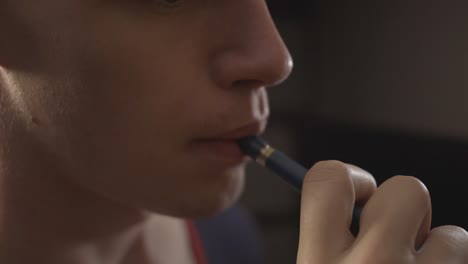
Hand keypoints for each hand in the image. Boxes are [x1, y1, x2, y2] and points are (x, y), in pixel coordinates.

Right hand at [297, 160, 467, 262]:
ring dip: (438, 252)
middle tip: (399, 239)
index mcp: (318, 261)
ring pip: (449, 233)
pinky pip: (464, 256)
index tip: (361, 194)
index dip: (351, 175)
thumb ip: (326, 241)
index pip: (329, 179)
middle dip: (407, 209)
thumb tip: (356, 204)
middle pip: (406, 188)